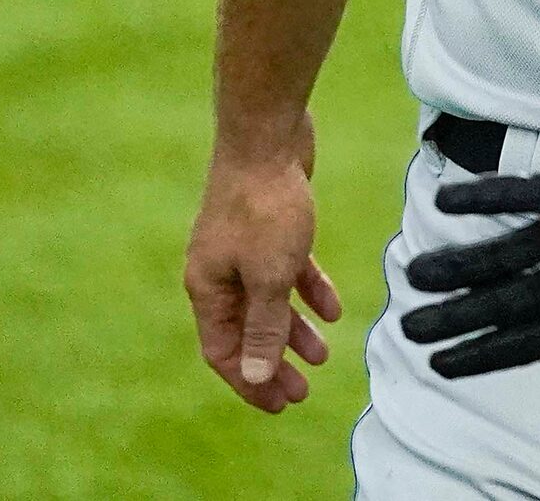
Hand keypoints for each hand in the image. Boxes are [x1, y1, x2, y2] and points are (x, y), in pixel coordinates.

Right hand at [184, 112, 343, 413]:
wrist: (267, 136)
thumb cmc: (264, 207)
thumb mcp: (269, 276)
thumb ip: (263, 327)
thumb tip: (254, 375)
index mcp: (207, 288)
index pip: (223, 351)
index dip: (250, 381)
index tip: (281, 404)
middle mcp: (218, 272)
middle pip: (245, 330)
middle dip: (273, 361)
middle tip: (302, 391)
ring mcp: (241, 249)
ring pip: (267, 301)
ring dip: (292, 330)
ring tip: (322, 355)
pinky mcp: (267, 227)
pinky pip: (285, 270)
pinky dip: (306, 289)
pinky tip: (332, 309)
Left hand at [401, 149, 539, 436]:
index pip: (520, 343)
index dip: (480, 354)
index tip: (438, 366)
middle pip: (495, 302)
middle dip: (452, 316)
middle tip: (406, 327)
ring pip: (494, 253)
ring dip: (455, 263)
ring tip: (413, 274)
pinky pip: (513, 196)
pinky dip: (480, 199)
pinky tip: (444, 203)